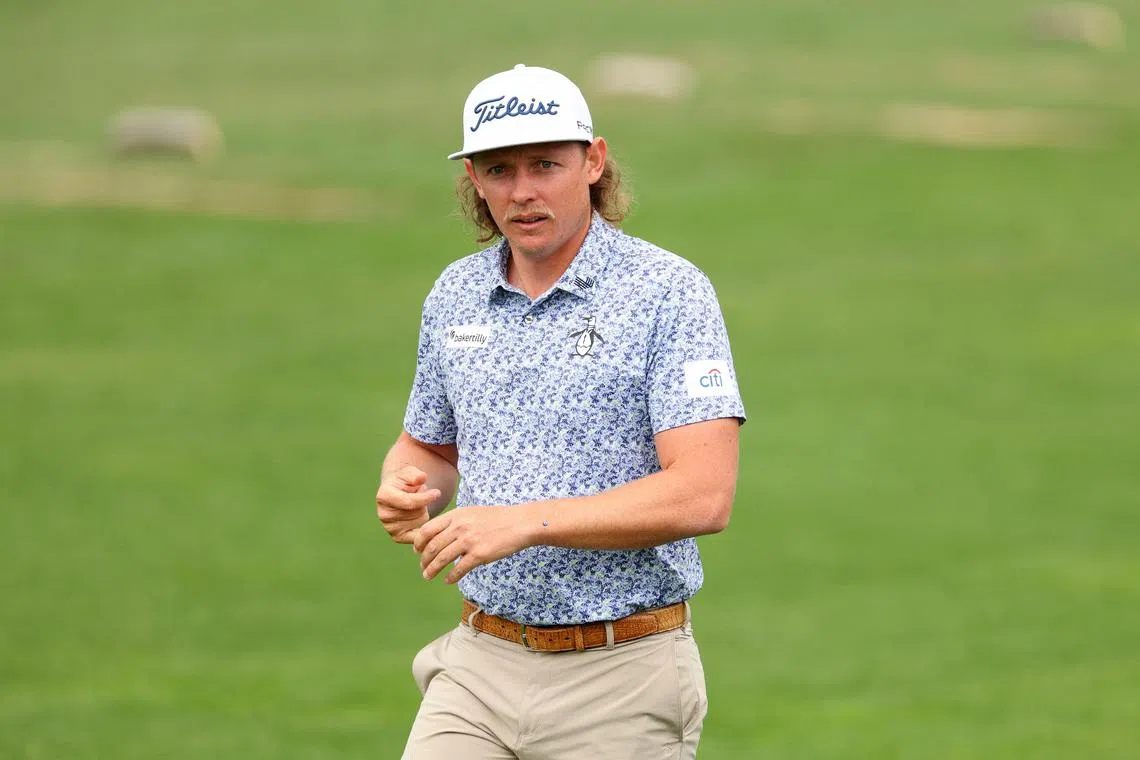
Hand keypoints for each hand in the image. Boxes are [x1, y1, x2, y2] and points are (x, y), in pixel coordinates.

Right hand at [375, 466, 441, 543]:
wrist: (399, 492)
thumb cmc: (406, 481)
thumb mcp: (410, 472)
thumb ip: (415, 474)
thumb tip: (422, 477)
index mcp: (383, 496)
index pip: (409, 502)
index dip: (425, 497)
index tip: (437, 492)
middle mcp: (383, 514)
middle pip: (417, 512)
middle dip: (424, 503)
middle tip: (420, 496)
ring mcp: (389, 527)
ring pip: (420, 522)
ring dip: (424, 512)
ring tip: (418, 505)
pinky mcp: (397, 537)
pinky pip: (418, 536)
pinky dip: (425, 528)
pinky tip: (426, 519)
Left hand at [414, 506, 531, 583]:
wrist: (519, 523)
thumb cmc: (497, 518)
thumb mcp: (472, 513)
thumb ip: (456, 522)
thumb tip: (440, 535)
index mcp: (456, 515)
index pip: (428, 529)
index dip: (418, 542)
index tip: (417, 550)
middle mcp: (459, 527)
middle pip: (432, 546)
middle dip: (424, 559)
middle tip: (422, 567)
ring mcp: (469, 541)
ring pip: (442, 559)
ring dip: (432, 570)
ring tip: (428, 576)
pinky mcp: (479, 554)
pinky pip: (459, 569)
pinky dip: (451, 577)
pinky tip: (448, 580)